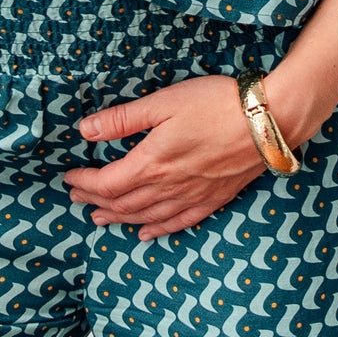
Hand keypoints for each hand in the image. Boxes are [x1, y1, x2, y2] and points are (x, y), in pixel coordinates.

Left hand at [65, 74, 275, 240]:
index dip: (84, 183)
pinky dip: (157, 230)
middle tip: (77, 198)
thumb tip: (85, 131)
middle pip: (122, 204)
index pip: (106, 183)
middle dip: (95, 202)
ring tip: (100, 219)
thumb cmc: (217, 104)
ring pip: (146, 217)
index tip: (69, 178)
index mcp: (152, 163)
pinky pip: (178, 223)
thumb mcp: (164, 102)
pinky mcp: (213, 199)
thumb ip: (123, 119)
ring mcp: (192, 197)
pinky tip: (146, 234)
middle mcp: (169, 187)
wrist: (269, 121)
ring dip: (119, 219)